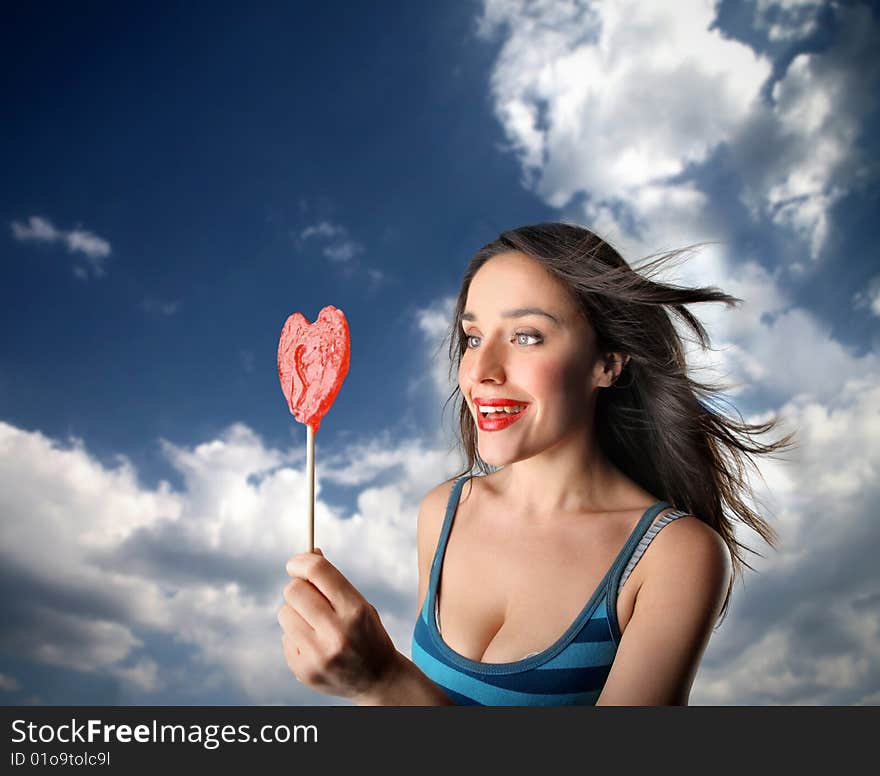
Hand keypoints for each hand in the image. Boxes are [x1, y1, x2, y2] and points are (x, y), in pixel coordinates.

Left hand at [278, 548, 400, 701]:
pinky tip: (315, 646)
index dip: (302, 561)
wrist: (379, 680)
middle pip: (293, 590)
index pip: (317, 571)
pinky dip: (296, 637)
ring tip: (315, 625)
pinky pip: (285, 638)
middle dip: (298, 588)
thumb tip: (310, 553)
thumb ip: (333, 582)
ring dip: (295, 613)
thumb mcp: (360, 604)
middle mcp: (336, 633)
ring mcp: (318, 655)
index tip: (296, 563)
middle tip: (308, 595)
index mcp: (355, 610)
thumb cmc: (368, 634)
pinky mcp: (304, 671)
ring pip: (284, 613)